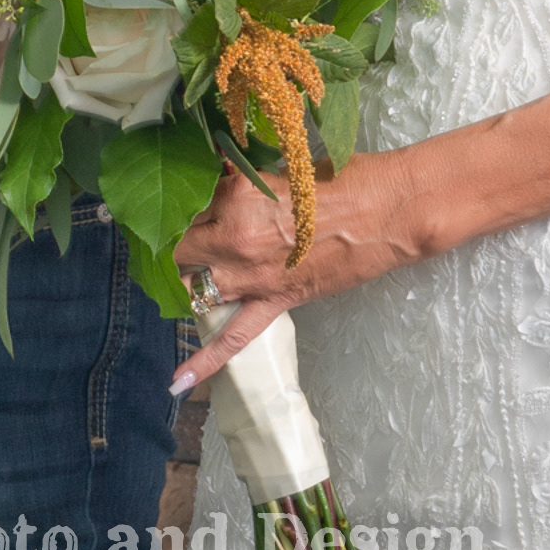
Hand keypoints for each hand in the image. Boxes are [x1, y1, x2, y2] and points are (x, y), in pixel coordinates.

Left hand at [171, 149, 424, 392]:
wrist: (389, 211)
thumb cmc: (343, 177)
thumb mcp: (282, 167)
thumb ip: (244, 176)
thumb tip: (217, 171)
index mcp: (238, 192)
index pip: (188, 198)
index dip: (175, 199)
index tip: (164, 196)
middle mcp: (235, 236)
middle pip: (179, 244)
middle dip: (167, 240)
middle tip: (160, 235)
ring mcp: (253, 275)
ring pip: (194, 286)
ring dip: (178, 283)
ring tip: (162, 281)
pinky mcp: (275, 302)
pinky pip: (234, 337)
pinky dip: (206, 360)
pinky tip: (177, 381)